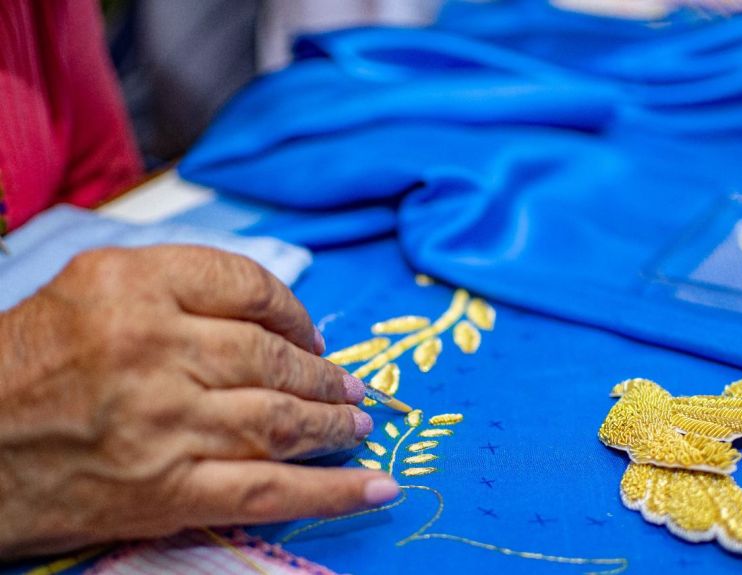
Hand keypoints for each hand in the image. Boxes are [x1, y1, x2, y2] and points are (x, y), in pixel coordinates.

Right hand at [0, 246, 398, 557]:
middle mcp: (155, 348)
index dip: (293, 312)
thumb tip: (271, 315)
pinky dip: (333, 493)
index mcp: (134, 284)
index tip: (309, 334)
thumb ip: (180, 286)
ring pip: (280, 421)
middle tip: (352, 387)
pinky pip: (269, 491)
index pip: (249, 286)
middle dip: (325, 375)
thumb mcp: (92, 286)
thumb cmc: (26, 361)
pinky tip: (378, 488)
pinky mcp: (165, 492)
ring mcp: (165, 424)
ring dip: (334, 424)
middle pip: (273, 359)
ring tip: (360, 424)